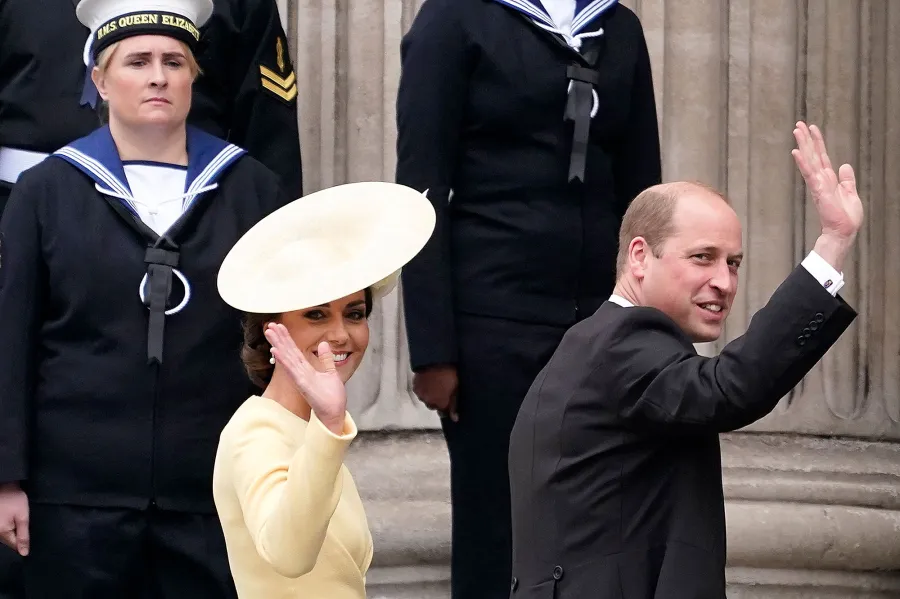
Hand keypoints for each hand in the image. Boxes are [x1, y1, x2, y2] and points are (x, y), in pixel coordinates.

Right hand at [0, 483, 27, 556]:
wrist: (3, 485)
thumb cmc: (14, 499)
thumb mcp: (23, 516)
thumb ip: (24, 535)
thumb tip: (24, 553)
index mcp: (2, 532)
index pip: (14, 546)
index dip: (23, 543)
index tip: (30, 537)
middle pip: (8, 540)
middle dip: (17, 536)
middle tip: (23, 525)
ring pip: (4, 535)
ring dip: (12, 531)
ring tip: (17, 520)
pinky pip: (1, 529)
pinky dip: (8, 526)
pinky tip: (11, 518)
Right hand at [265, 323, 346, 432]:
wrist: (334, 413)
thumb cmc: (332, 397)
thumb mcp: (331, 373)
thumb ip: (326, 359)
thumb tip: (323, 344)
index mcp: (306, 369)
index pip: (294, 351)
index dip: (287, 338)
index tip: (279, 326)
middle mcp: (300, 373)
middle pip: (288, 352)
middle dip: (279, 338)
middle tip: (269, 325)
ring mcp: (300, 378)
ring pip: (287, 358)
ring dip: (278, 344)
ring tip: (269, 332)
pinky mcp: (302, 384)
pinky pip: (292, 370)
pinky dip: (284, 360)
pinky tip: (276, 350)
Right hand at [413, 365, 458, 421]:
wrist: (436, 361)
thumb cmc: (449, 374)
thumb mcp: (456, 389)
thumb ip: (454, 405)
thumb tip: (455, 419)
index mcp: (440, 404)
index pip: (443, 413)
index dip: (447, 408)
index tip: (449, 402)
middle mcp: (429, 402)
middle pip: (433, 406)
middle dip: (437, 401)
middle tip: (442, 391)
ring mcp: (421, 394)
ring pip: (425, 399)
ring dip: (430, 395)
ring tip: (435, 385)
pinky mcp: (415, 386)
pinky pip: (419, 392)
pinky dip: (423, 389)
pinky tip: (428, 382)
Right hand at [791, 121, 863, 268]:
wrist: (844, 231)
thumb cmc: (846, 217)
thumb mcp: (851, 193)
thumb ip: (847, 179)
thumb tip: (844, 165)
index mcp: (829, 179)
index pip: (821, 157)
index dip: (817, 143)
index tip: (812, 129)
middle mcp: (821, 179)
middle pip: (812, 155)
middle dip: (806, 139)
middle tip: (798, 124)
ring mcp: (818, 183)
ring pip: (809, 160)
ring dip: (803, 144)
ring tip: (797, 130)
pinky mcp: (818, 189)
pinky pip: (809, 173)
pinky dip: (802, 162)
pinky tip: (796, 152)